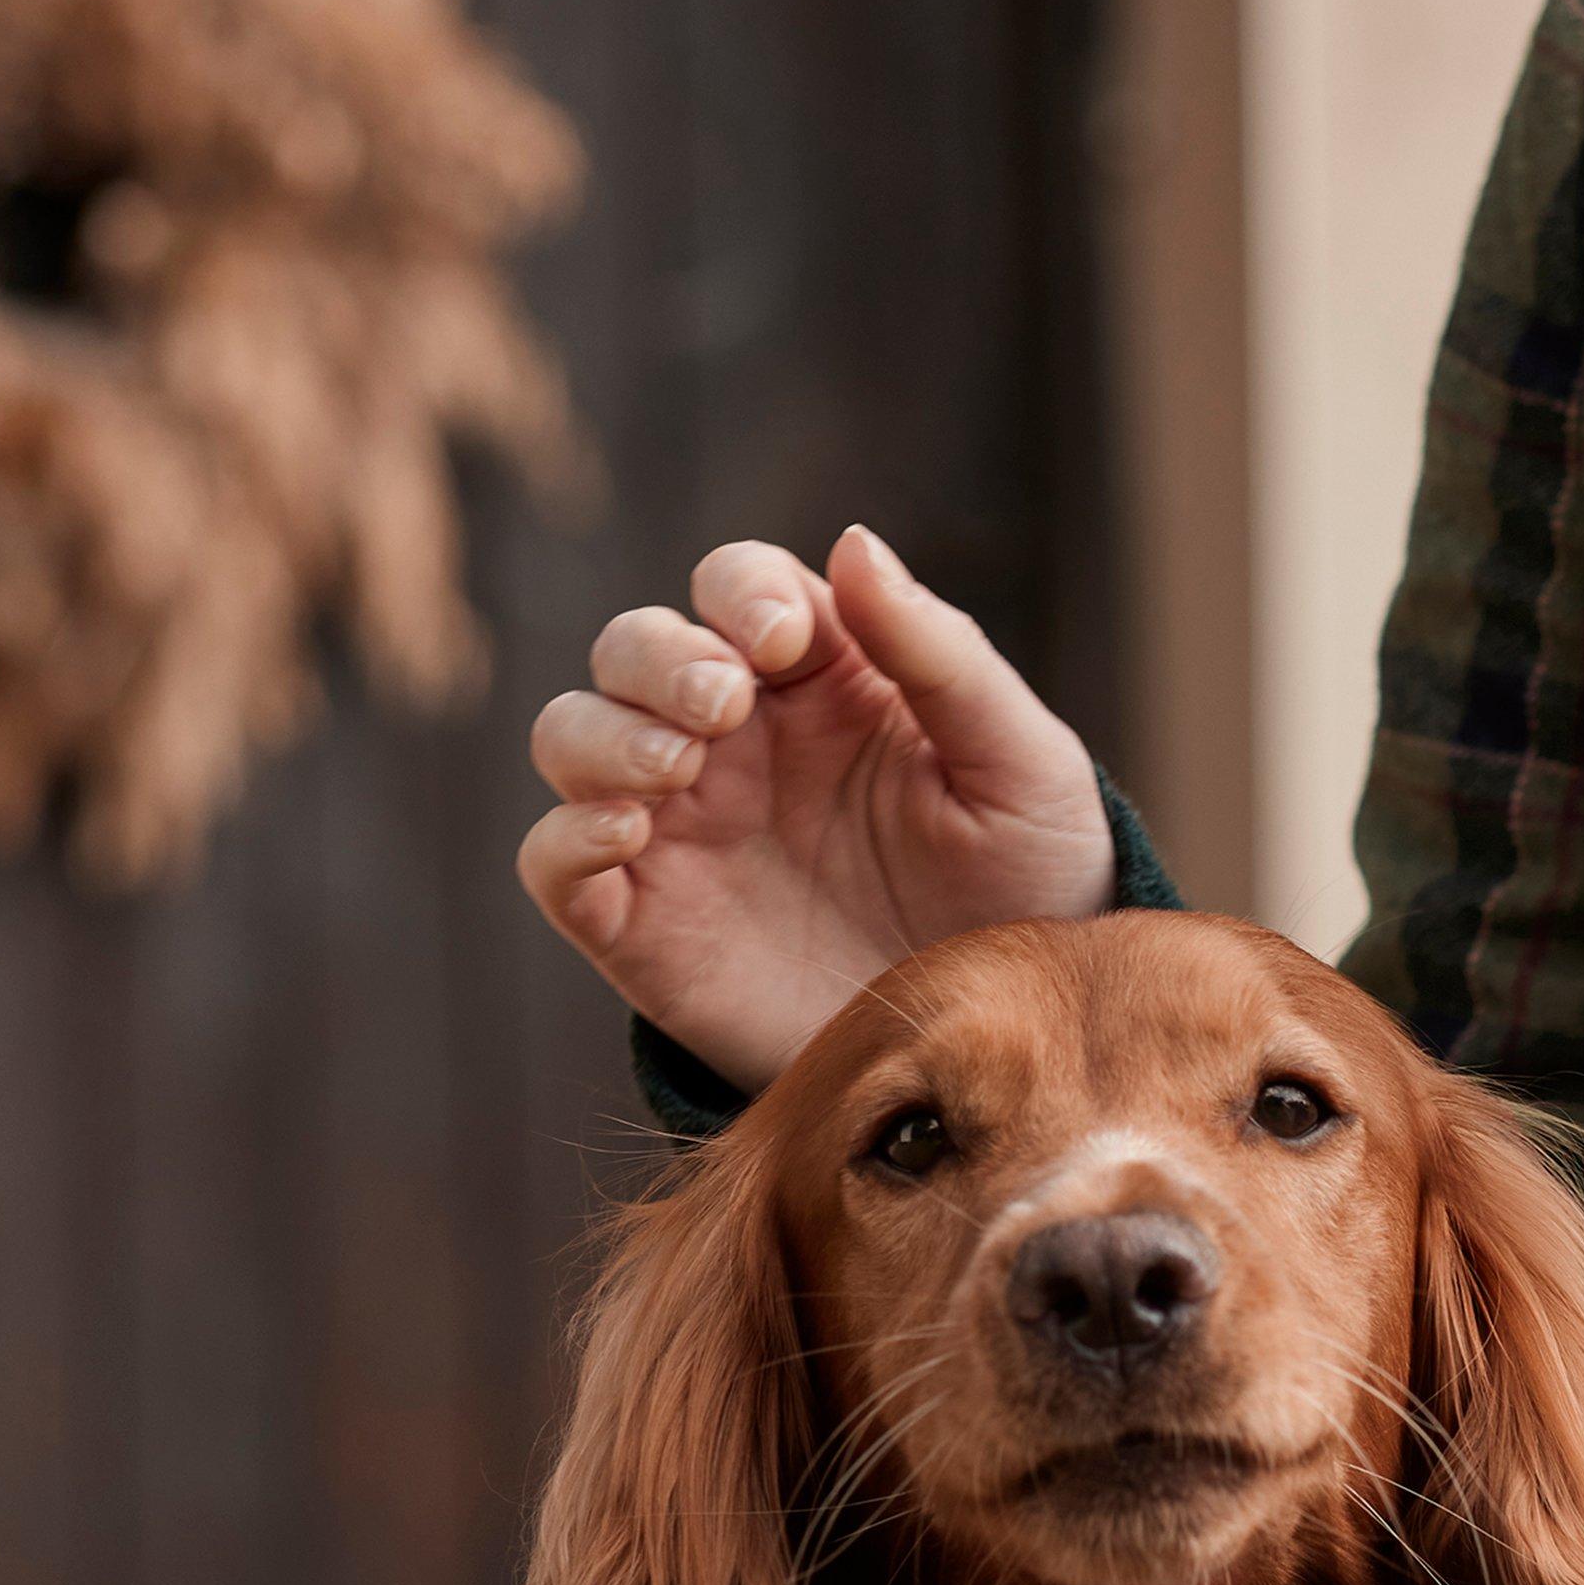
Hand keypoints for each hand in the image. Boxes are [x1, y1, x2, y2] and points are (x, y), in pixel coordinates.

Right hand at [518, 525, 1117, 1094]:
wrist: (1003, 1044)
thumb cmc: (1030, 888)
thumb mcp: (1018, 766)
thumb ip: (941, 655)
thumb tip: (854, 540)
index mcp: (821, 681)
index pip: (736, 587)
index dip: (739, 592)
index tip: (783, 642)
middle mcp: (735, 743)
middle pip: (634, 648)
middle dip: (660, 658)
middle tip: (724, 707)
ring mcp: (681, 830)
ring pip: (572, 736)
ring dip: (604, 734)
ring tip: (680, 770)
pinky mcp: (643, 925)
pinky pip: (553, 863)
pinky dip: (567, 837)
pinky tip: (630, 834)